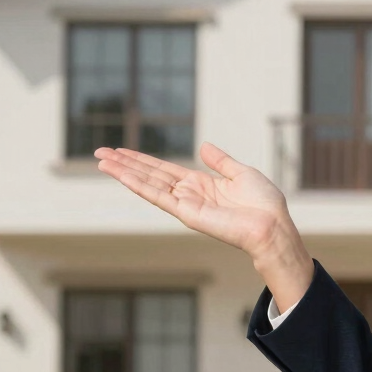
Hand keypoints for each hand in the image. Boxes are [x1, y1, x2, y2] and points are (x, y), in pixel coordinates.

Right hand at [94, 142, 313, 308]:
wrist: (272, 225)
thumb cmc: (263, 203)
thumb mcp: (241, 173)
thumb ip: (220, 161)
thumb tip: (204, 146)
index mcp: (201, 184)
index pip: (164, 170)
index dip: (142, 160)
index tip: (121, 151)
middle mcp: (189, 194)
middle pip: (150, 175)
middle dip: (125, 164)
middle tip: (100, 153)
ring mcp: (185, 204)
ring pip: (148, 185)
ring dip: (124, 173)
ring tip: (102, 162)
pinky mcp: (186, 213)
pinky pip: (158, 197)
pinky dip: (139, 185)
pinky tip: (122, 175)